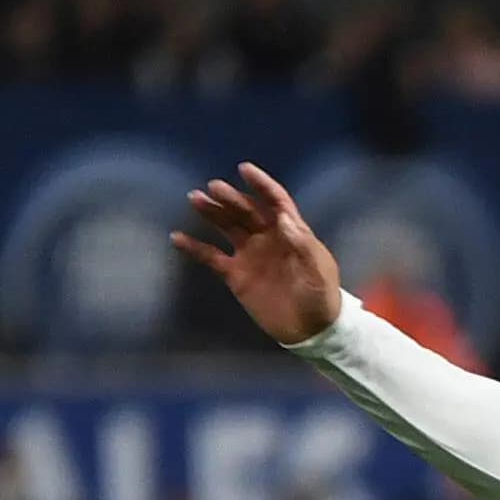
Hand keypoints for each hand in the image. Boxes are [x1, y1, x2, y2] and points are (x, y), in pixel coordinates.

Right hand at [172, 162, 345, 344]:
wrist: (310, 331)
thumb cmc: (321, 297)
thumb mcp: (318, 271)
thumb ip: (302, 244)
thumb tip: (284, 217)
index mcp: (291, 232)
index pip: (276, 201)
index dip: (262, 185)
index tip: (244, 169)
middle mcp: (268, 238)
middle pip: (246, 211)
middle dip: (230, 198)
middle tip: (213, 188)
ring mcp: (250, 255)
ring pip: (227, 227)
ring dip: (211, 213)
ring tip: (194, 199)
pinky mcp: (236, 275)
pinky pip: (211, 257)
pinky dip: (194, 247)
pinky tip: (177, 237)